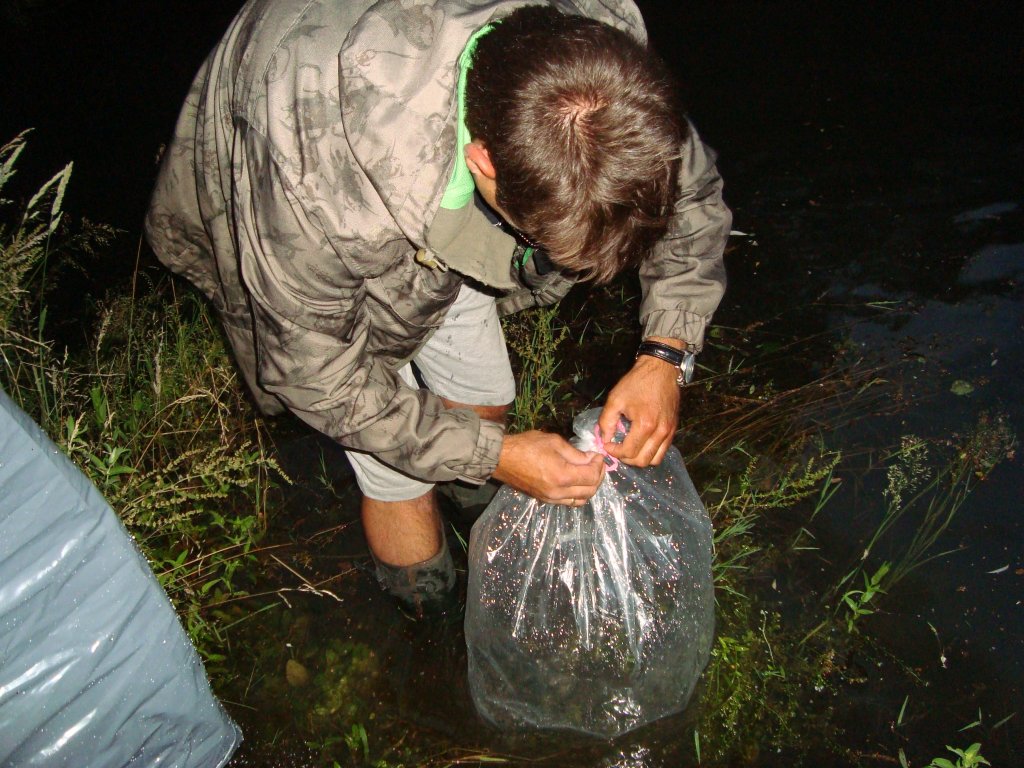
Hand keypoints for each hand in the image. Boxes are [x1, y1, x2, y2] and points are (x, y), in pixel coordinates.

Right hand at [492, 431, 604, 504]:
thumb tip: (592, 459)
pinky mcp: (545, 500)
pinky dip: (578, 493)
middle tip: (596, 464)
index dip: (599, 465)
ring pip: (581, 500)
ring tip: (588, 473)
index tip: (597, 455)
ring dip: (589, 487)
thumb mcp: (554, 442)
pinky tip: (576, 481)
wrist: (501, 459)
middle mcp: (558, 492)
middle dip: (598, 477)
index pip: (592, 476)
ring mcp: (551, 499)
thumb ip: (576, 453)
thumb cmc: (526, 446)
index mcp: (562, 476)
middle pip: (590, 491)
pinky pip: (569, 502)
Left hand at [598, 345, 681, 466]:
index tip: (607, 444)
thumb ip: (606, 422)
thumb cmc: (636, 383)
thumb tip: (605, 439)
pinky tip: (641, 443)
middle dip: (626, 458)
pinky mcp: (674, 429)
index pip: (628, 452)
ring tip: (629, 448)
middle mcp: (660, 432)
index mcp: (645, 425)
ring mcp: (669, 432)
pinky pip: (663, 451)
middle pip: (642, 461)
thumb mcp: (615, 399)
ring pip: (654, 460)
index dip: (614, 452)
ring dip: (639, 458)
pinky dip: (651, 453)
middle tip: (617, 448)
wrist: (660, 370)